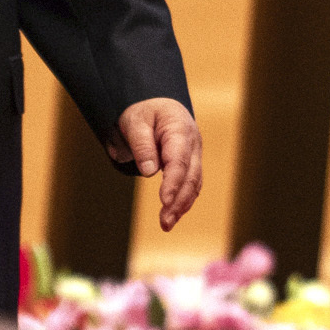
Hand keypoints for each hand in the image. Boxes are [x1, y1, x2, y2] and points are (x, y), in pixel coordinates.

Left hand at [110, 98, 204, 234]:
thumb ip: (141, 145)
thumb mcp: (135, 122)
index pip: (179, 161)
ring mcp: (195, 155)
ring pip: (194, 184)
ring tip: (166, 224)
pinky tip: (173, 215)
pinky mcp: (191, 164)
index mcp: (180, 130)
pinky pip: (191, 184)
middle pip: (191, 177)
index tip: (165, 202)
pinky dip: (184, 200)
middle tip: (164, 223)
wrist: (157, 105)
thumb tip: (149, 171)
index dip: (174, 183)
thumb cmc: (144, 112)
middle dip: (179, 201)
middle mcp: (193, 144)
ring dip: (182, 205)